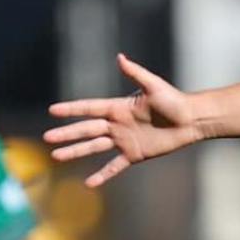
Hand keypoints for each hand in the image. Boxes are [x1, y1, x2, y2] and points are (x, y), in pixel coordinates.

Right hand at [44, 54, 204, 187]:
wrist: (192, 120)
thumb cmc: (175, 101)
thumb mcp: (154, 86)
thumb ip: (135, 73)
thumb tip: (120, 57)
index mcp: (118, 107)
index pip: (89, 108)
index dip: (72, 109)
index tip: (52, 110)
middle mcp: (118, 124)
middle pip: (87, 129)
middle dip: (67, 133)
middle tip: (47, 138)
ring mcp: (125, 140)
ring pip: (94, 147)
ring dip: (76, 151)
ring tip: (57, 156)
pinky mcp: (135, 154)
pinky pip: (115, 165)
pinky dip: (103, 174)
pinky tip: (90, 182)